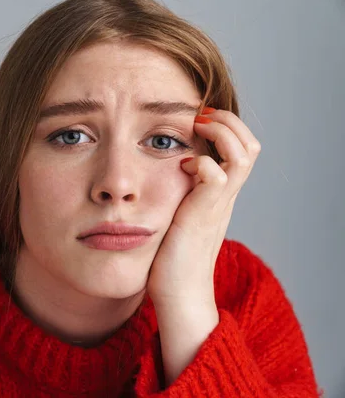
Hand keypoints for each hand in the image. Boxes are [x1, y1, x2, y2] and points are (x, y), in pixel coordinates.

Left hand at [146, 107, 260, 306]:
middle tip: (199, 118)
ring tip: (195, 129)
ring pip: (243, 154)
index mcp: (221, 195)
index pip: (242, 149)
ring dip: (221, 132)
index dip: (226, 127)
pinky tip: (181, 167)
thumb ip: (178, 195)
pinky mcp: (203, 215)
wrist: (178, 294)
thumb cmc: (171, 258)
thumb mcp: (178, 216)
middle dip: (228, 121)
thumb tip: (161, 176)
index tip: (196, 120)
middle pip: (251, 145)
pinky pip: (217, 176)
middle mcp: (225, 197)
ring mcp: (218, 205)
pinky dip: (203, 162)